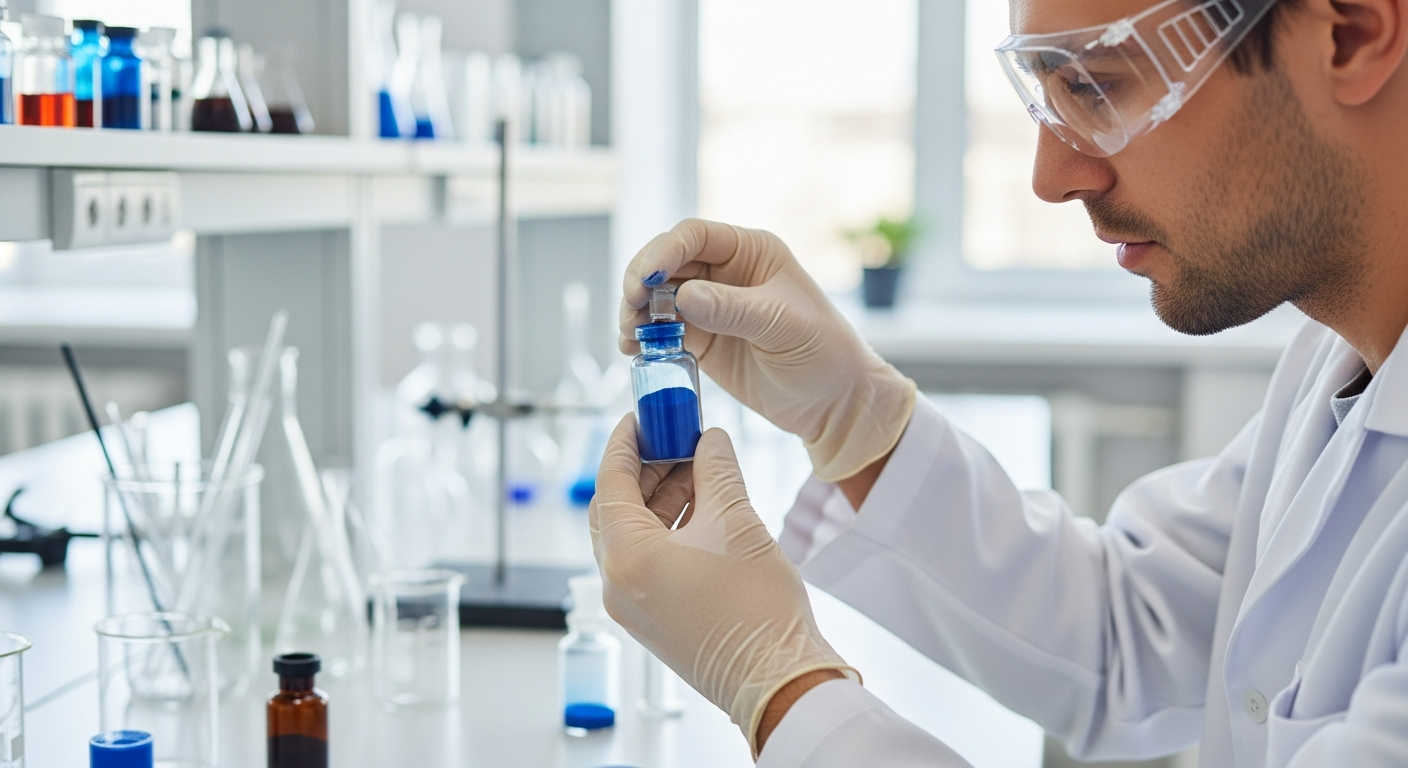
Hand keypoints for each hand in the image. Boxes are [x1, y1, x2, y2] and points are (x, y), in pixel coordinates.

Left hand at [589, 415, 858, 755]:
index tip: (640, 417)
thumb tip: (708, 441)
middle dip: (645, 470)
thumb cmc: (757, 606)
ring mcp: (632, 607)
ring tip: (697, 470)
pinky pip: (647, 561)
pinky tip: (701, 508)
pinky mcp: (654, 620)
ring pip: (633, 536)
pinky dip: (668, 530)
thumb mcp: (736, 520)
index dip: (625, 443)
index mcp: (626, 557)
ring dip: (660, 500)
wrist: (779, 680)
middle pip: (616, 509)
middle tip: (674, 439)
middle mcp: (617, 584)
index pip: (611, 482)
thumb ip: (716, 470)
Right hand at [619, 219, 916, 480]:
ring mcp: (710, 305)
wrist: (834, 403)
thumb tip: (683, 296)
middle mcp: (726, 272)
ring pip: (657, 296)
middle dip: (641, 281)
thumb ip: (732, 309)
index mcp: (751, 252)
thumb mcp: (782, 326)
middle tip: (631, 307)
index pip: (695, 236)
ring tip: (629, 336)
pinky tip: (634, 350)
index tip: (646, 278)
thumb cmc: (825, 354)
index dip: (664, 251)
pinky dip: (643, 336)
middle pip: (667, 262)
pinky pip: (662, 330)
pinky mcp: (701, 339)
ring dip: (637, 310)